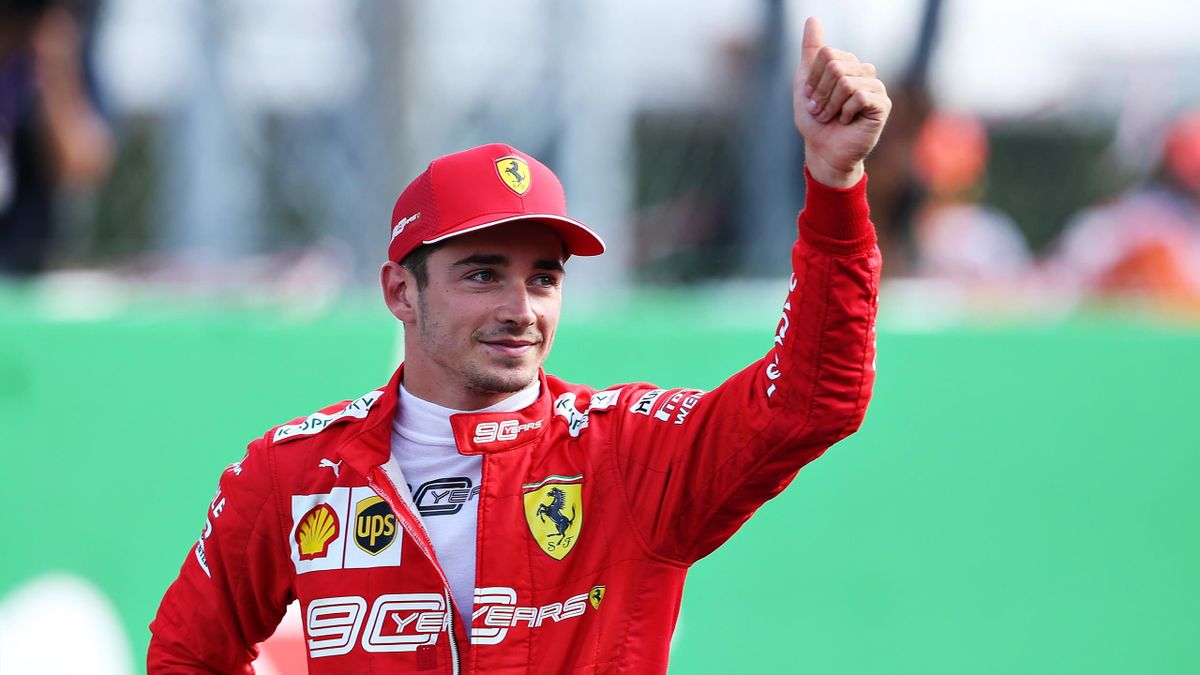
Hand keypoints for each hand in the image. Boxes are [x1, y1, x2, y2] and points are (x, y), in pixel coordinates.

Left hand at [793, 17, 890, 187]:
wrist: (824, 151)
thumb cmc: (816, 121)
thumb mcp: (806, 83)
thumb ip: (811, 51)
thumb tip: (813, 18)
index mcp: (848, 65)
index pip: (827, 54)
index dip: (814, 79)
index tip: (812, 98)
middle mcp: (864, 72)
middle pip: (836, 67)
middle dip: (821, 94)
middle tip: (821, 112)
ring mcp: (875, 87)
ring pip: (846, 82)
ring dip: (831, 105)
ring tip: (832, 118)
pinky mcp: (882, 105)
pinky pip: (860, 96)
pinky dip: (845, 112)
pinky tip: (847, 121)